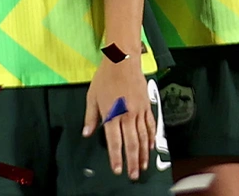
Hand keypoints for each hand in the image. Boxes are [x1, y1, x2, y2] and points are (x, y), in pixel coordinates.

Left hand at [83, 57, 155, 179]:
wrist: (122, 62)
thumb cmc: (105, 78)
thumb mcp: (92, 97)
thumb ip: (90, 117)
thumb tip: (87, 133)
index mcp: (112, 114)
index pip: (115, 141)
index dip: (116, 157)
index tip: (118, 169)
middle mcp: (127, 116)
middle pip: (132, 143)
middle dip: (133, 161)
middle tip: (134, 175)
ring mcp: (139, 112)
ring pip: (144, 137)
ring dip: (144, 154)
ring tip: (144, 166)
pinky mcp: (147, 107)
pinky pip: (151, 126)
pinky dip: (152, 138)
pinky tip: (151, 147)